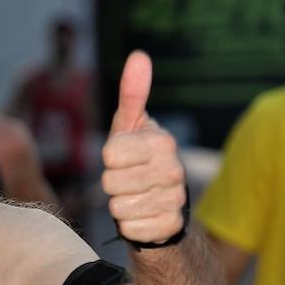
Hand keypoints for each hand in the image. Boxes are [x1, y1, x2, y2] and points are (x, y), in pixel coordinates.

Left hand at [101, 51, 187, 245]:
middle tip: (127, 180)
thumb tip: (139, 55)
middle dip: (112, 184)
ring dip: (119, 205)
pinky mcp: (169, 227)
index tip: (123, 158)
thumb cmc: (137, 159)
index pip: (109, 155)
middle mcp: (174, 170)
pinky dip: (129, 225)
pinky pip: (129, 229)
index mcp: (163, 142)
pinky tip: (142, 216)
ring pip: (118, 208)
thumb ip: (132, 94)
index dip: (109, 159)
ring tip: (134, 197)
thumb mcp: (130, 127)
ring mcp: (174, 200)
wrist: (160, 204)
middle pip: (110, 183)